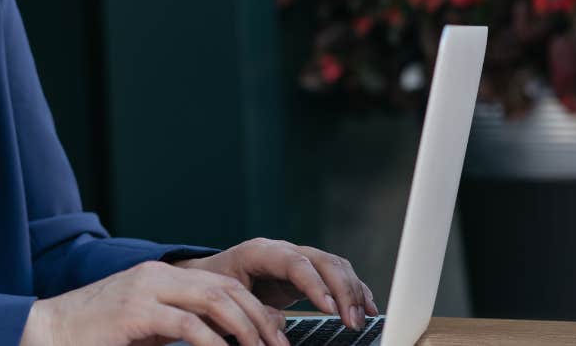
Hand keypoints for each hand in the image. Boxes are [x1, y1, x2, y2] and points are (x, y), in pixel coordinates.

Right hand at [18, 259, 288, 345]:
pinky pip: (188, 326)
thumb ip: (177, 327)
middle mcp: (157, 275)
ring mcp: (146, 290)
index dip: (254, 309)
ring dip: (246, 331)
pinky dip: (214, 344)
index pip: (222, 283)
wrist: (46, 332)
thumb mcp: (143, 328)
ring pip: (215, 301)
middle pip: (226, 289)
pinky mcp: (136, 312)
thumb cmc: (93, 336)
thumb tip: (217, 342)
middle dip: (259, 321)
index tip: (275, 335)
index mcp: (161, 275)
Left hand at [170, 238, 377, 330]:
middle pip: (322, 260)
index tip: (329, 309)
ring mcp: (296, 257)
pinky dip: (355, 290)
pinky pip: (337, 274)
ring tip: (360, 320)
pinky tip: (368, 309)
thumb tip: (278, 325)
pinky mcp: (307, 271)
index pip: (294, 262)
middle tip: (351, 321)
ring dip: (352, 292)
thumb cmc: (212, 286)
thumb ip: (251, 309)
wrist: (207, 276)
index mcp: (258, 251)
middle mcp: (282, 249)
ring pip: (335, 265)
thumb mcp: (224, 297)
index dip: (314, 284)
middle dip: (342, 290)